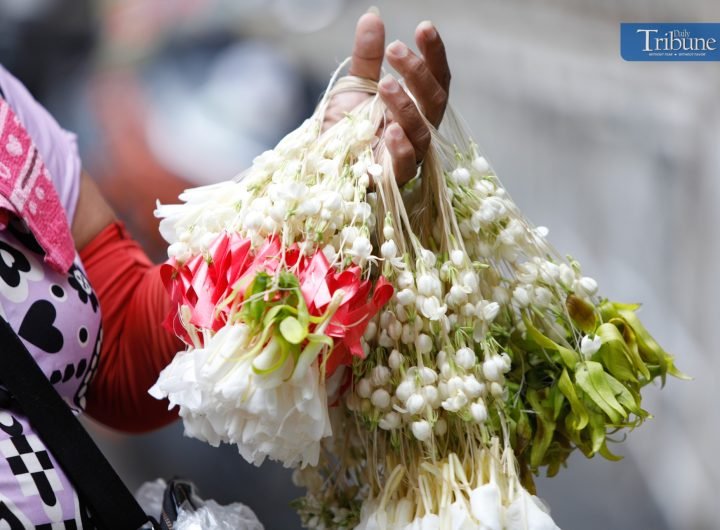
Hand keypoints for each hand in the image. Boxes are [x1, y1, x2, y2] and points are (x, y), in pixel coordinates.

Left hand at [323, 12, 450, 184]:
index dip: (434, 54)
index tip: (424, 28)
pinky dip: (402, 148)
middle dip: (419, 74)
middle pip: (435, 102)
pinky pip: (406, 165)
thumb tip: (372, 16)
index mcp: (418, 107)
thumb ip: (366, 56)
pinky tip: (392, 130)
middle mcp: (420, 131)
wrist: (320, 163)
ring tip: (385, 83)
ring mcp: (409, 156)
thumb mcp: (355, 87)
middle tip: (395, 49)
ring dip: (406, 105)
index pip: (436, 79)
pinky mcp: (393, 179)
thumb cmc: (346, 128)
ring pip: (422, 131)